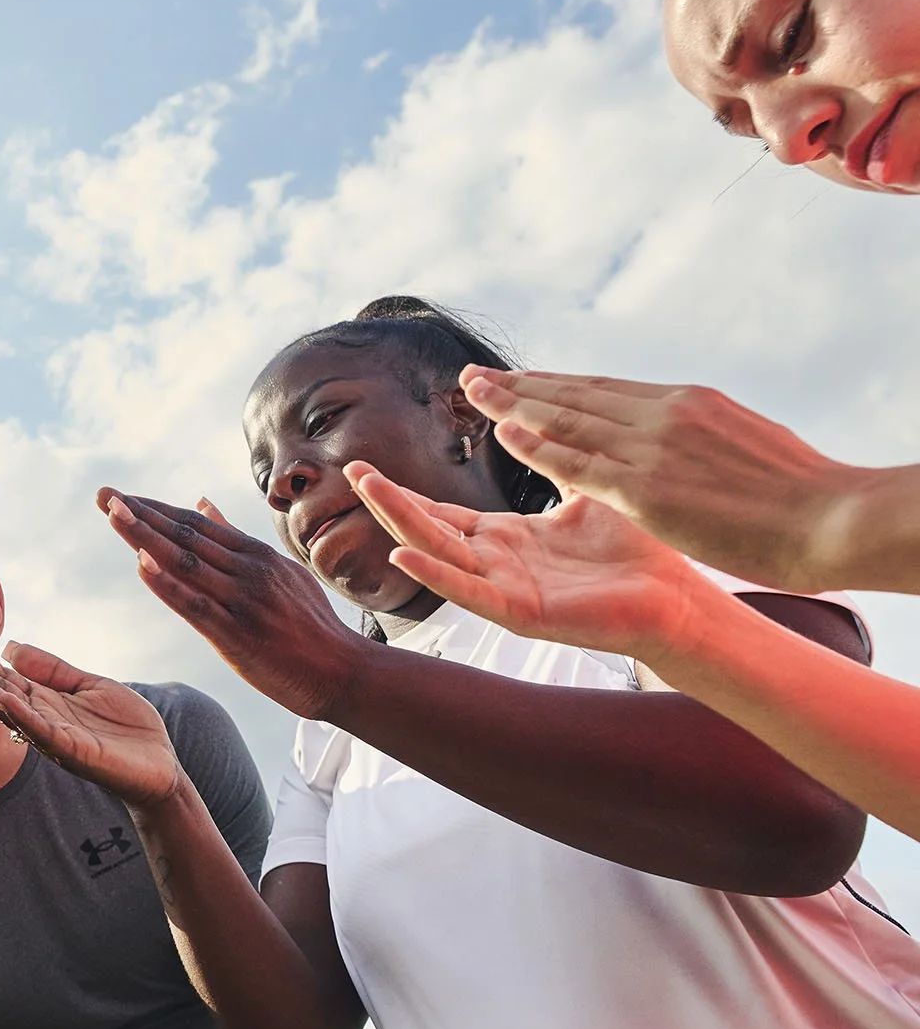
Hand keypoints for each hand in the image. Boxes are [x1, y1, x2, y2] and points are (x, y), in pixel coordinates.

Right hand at [0, 630, 180, 805]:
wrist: (160, 765)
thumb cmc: (126, 727)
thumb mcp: (89, 685)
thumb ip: (52, 669)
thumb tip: (11, 647)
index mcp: (44, 700)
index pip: (2, 673)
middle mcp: (41, 719)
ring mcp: (54, 736)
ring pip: (11, 709)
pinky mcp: (73, 751)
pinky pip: (40, 729)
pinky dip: (19, 712)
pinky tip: (0, 695)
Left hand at [100, 490, 364, 716]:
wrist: (342, 672)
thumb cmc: (310, 625)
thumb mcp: (282, 572)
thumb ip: (238, 540)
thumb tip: (203, 503)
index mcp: (257, 555)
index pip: (196, 523)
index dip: (156, 509)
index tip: (122, 496)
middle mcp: (249, 571)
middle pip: (185, 534)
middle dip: (141, 513)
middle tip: (104, 494)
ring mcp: (243, 601)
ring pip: (185, 562)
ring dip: (145, 536)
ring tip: (112, 514)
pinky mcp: (237, 634)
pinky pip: (195, 605)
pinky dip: (167, 584)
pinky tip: (141, 565)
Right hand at [344, 459, 704, 660]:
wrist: (675, 597)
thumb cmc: (636, 552)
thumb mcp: (586, 493)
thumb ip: (555, 458)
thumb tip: (535, 416)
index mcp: (507, 540)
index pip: (443, 513)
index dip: (408, 489)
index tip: (372, 460)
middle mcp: (496, 565)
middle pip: (428, 529)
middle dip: (389, 500)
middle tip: (353, 468)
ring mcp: (504, 589)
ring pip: (439, 554)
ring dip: (401, 523)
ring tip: (369, 491)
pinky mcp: (521, 611)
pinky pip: (469, 591)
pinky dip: (435, 574)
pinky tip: (403, 555)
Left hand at [462, 367, 853, 587]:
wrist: (829, 517)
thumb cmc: (799, 495)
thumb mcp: (745, 442)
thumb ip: (703, 437)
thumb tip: (689, 440)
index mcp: (687, 403)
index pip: (606, 390)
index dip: (558, 385)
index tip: (522, 378)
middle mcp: (663, 414)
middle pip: (576, 392)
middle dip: (522, 383)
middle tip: (476, 374)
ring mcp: (652, 448)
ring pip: (567, 418)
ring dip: (515, 403)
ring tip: (473, 390)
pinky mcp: (646, 488)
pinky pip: (576, 463)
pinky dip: (538, 445)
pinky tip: (504, 433)